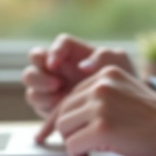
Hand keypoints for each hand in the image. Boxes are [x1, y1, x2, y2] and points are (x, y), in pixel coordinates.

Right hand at [22, 34, 136, 118]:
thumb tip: (83, 65)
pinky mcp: (50, 102)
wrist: (124, 106)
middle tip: (56, 85)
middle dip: (40, 72)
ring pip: (32, 83)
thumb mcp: (118, 63)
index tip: (55, 64)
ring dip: (40, 91)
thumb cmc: (122, 78)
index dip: (54, 52)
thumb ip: (103, 58)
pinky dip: (44, 106)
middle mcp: (60, 65)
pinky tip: (58, 111)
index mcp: (75, 51)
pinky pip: (37, 103)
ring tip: (60, 99)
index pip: (60, 43)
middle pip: (35, 60)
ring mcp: (52, 83)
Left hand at [37, 65, 155, 155]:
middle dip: (67, 131)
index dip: (61, 117)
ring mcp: (101, 105)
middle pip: (64, 109)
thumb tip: (70, 117)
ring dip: (72, 143)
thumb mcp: (127, 95)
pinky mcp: (102, 127)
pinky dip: (76, 155)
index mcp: (107, 74)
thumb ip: (102, 99)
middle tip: (78, 147)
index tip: (52, 131)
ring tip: (84, 153)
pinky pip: (73, 144)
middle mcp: (101, 85)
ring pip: (64, 126)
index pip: (72, 94)